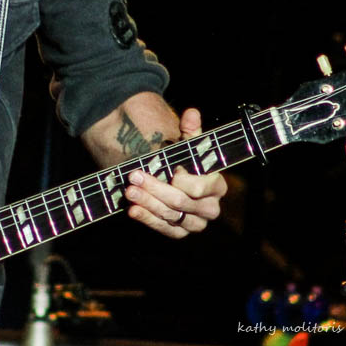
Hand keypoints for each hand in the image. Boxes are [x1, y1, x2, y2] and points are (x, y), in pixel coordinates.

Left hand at [123, 108, 226, 238]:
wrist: (176, 181)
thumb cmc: (185, 161)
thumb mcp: (188, 145)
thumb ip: (190, 130)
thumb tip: (191, 113)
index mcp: (216, 186)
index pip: (199, 188)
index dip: (181, 180)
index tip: (168, 169)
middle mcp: (210, 208)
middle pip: (181, 202)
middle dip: (156, 188)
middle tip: (134, 176)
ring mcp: (195, 223)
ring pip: (171, 215)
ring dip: (148, 203)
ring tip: (129, 191)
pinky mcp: (180, 232)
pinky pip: (165, 229)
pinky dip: (147, 219)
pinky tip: (132, 210)